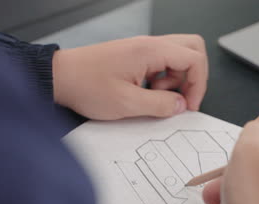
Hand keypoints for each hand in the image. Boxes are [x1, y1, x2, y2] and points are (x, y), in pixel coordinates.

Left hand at [52, 35, 207, 119]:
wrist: (60, 78)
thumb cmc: (86, 86)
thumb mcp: (127, 103)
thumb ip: (160, 105)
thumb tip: (180, 105)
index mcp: (150, 51)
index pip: (194, 59)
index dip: (198, 84)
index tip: (189, 105)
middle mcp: (148, 45)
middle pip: (191, 49)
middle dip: (193, 77)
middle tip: (182, 98)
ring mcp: (141, 49)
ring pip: (177, 57)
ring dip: (175, 79)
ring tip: (156, 97)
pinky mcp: (134, 56)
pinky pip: (160, 63)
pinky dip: (162, 78)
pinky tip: (146, 93)